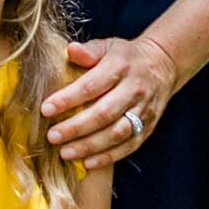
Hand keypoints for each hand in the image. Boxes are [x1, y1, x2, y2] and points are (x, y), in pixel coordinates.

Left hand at [42, 32, 177, 165]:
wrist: (162, 64)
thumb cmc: (125, 56)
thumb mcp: (108, 46)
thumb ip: (89, 51)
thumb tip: (70, 50)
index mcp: (120, 66)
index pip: (91, 86)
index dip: (68, 99)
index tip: (46, 109)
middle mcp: (134, 90)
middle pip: (104, 113)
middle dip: (76, 128)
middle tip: (52, 136)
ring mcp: (143, 110)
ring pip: (117, 133)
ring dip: (89, 146)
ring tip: (65, 152)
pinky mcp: (148, 127)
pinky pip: (129, 146)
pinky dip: (108, 157)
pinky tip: (88, 162)